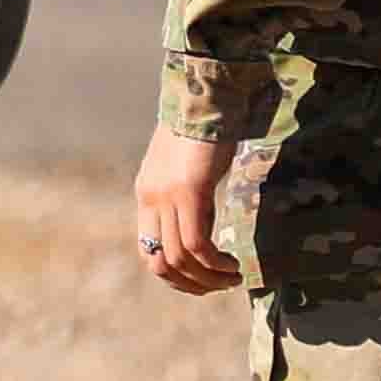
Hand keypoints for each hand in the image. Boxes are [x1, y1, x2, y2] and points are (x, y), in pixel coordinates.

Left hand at [133, 121, 241, 297]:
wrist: (206, 95)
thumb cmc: (203, 128)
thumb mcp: (186, 168)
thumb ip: (186, 195)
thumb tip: (201, 223)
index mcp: (147, 193)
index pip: (148, 251)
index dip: (174, 275)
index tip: (202, 280)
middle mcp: (151, 198)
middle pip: (159, 262)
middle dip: (191, 284)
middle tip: (220, 285)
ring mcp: (167, 195)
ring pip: (180, 258)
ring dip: (209, 277)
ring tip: (233, 278)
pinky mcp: (189, 190)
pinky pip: (198, 243)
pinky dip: (215, 263)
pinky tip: (232, 263)